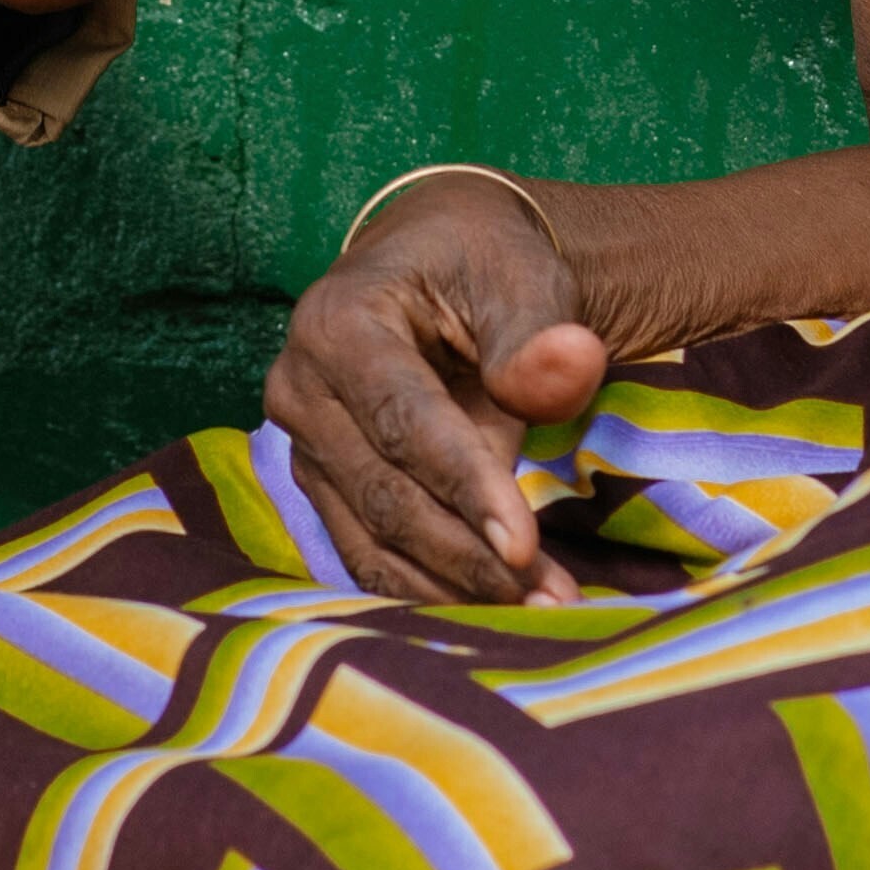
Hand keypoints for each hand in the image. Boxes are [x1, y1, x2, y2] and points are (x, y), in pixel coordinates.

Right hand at [259, 177, 605, 604]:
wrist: (442, 261)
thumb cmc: (485, 265)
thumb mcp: (521, 277)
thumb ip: (538, 333)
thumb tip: (569, 366)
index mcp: (337, 322)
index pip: (403, 422)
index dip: (465, 486)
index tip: (525, 547)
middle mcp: (300, 387)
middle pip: (384, 495)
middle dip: (470, 555)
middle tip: (553, 599)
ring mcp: (304, 443)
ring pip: (372, 540)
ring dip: (457, 586)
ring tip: (543, 608)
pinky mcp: (324, 484)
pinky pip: (368, 554)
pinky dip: (433, 587)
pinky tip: (498, 604)